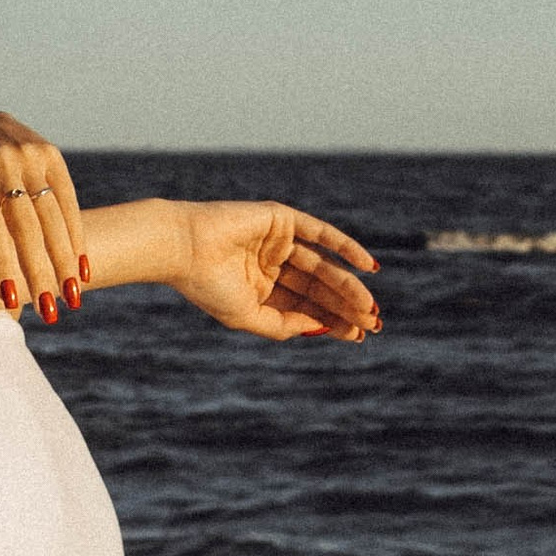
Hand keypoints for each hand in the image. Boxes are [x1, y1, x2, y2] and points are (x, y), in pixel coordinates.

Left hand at [0, 109, 86, 322]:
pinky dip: (76, 237)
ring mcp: (30, 155)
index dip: (2, 264)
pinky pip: (68, 200)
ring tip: (72, 299)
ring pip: (52, 218)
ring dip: (65, 262)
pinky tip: (82, 269)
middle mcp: (3, 163)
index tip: (11, 300)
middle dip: (40, 273)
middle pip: (26, 228)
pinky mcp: (51, 153)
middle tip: (50, 313)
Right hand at [162, 203, 381, 342]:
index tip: (357, 336)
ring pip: (322, 267)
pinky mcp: (281, 219)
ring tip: (368, 306)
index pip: (305, 307)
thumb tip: (320, 328)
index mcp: (262, 290)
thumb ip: (282, 325)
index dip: (332, 321)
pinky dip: (345, 247)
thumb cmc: (207, 285)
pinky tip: (367, 267)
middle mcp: (273, 265)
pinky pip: (320, 233)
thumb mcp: (247, 315)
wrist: (184, 248)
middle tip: (372, 324)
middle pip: (318, 289)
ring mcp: (278, 241)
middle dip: (344, 307)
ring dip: (347, 286)